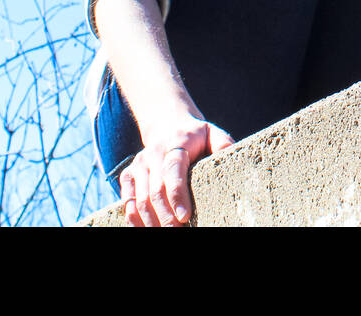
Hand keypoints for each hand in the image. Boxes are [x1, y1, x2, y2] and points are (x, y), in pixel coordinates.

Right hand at [120, 116, 235, 226]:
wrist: (167, 125)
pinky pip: (127, 201)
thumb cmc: (196, 137)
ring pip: (140, 199)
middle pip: (156, 190)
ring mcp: (139, 164)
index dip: (177, 194)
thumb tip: (233, 157)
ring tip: (165, 234)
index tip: (184, 216)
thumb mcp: (213, 133)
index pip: (173, 169)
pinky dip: (134, 219)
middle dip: (166, 216)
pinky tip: (147, 228)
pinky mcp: (128, 175)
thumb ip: (222, 144)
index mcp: (176, 142)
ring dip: (151, 221)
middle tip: (178, 231)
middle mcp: (154, 153)